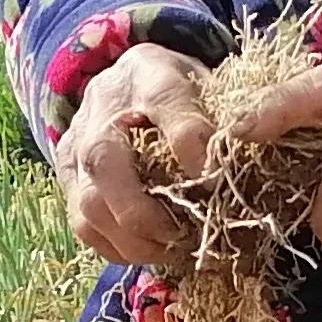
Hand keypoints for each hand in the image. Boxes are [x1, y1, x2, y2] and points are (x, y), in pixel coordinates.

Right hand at [56, 43, 215, 270]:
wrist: (134, 85)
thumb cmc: (185, 94)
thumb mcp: (214, 89)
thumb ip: (232, 117)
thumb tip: (254, 157)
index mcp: (149, 71)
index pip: (166, 104)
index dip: (192, 148)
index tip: (217, 184)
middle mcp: (103, 102)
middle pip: (105, 161)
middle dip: (148, 213)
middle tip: (186, 237)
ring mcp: (77, 140)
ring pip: (90, 203)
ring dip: (134, 240)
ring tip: (173, 250)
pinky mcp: (67, 174)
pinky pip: (83, 225)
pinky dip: (119, 248)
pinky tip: (151, 250)